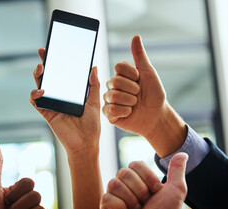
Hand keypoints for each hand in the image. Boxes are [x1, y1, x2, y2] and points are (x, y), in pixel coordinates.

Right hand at [30, 48, 100, 155]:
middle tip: (44, 52)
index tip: (56, 49)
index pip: (63, 73)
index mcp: (71, 92)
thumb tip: (94, 67)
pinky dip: (36, 95)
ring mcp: (52, 104)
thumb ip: (93, 85)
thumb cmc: (91, 125)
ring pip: (39, 87)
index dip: (58, 61)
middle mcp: (60, 96)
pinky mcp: (46, 113)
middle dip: (45, 63)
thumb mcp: (95, 102)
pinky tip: (42, 91)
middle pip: (49, 77)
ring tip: (41, 68)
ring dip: (38, 77)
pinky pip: (36, 102)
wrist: (85, 143)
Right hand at [100, 153, 193, 208]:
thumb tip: (183, 153)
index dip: (148, 178)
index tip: (155, 191)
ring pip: (115, 184)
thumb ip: (177, 170)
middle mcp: (122, 183)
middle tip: (145, 203)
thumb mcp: (176, 189)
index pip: (135, 164)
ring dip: (131, 201)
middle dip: (140, 191)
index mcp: (135, 177)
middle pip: (124, 172)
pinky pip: (108, 199)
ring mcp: (113, 195)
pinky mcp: (105, 208)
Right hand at [103, 35, 186, 156]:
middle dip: (132, 89)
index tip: (139, 80)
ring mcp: (109, 100)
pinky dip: (125, 112)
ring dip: (130, 101)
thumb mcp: (148, 73)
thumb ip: (139, 55)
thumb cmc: (154, 94)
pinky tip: (129, 113)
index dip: (132, 74)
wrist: (156, 115)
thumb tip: (136, 36)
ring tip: (134, 104)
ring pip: (113, 96)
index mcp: (120, 75)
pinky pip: (111, 110)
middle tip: (138, 94)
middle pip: (115, 81)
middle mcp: (112, 87)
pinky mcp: (109, 114)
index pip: (118, 67)